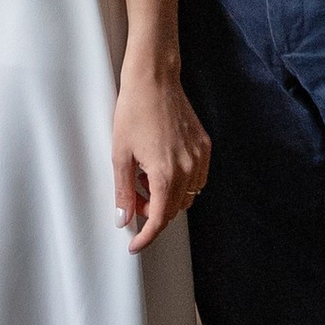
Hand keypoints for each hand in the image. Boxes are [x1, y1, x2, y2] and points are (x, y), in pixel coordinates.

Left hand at [113, 60, 209, 252]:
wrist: (154, 79)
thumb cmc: (133, 112)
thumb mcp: (120, 154)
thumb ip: (123, 191)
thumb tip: (124, 220)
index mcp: (166, 174)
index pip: (159, 219)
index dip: (146, 236)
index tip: (134, 245)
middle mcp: (188, 168)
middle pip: (174, 210)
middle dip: (152, 214)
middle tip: (132, 200)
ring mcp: (200, 156)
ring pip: (187, 196)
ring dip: (166, 198)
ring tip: (144, 180)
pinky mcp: (204, 145)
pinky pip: (196, 177)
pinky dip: (180, 182)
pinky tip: (161, 168)